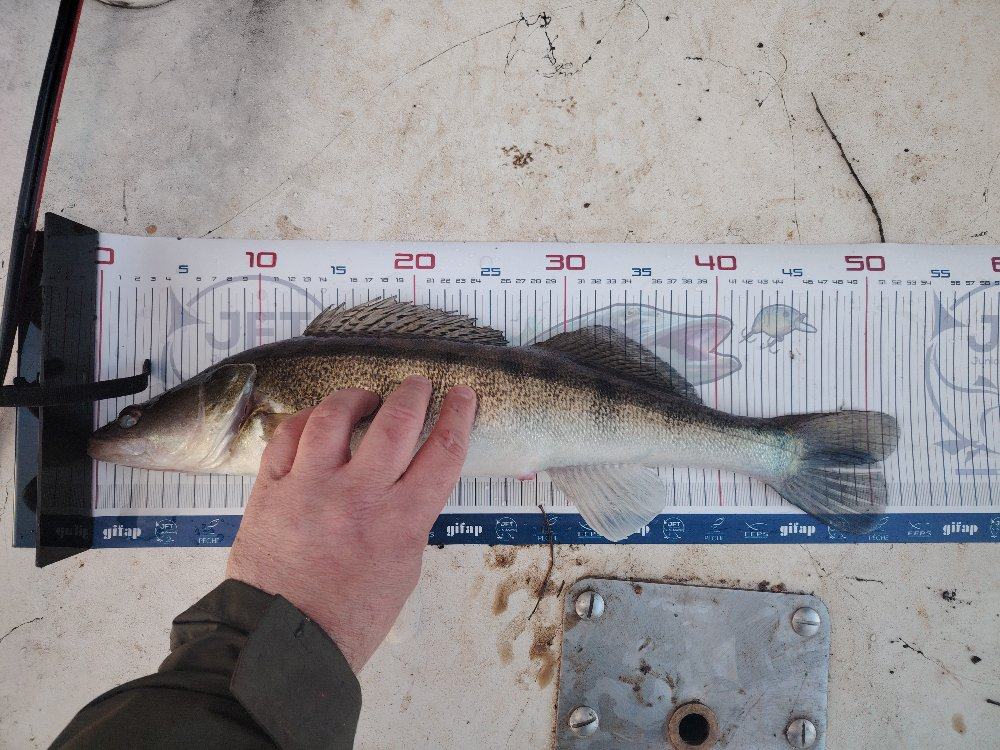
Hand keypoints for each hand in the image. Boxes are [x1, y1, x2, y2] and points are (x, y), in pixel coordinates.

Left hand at [226, 375, 476, 671]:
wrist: (285, 640)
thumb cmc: (350, 616)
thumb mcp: (403, 568)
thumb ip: (409, 517)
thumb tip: (409, 479)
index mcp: (401, 522)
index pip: (442, 452)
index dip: (458, 415)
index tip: (461, 395)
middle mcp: (358, 496)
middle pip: (396, 421)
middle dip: (413, 394)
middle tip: (416, 386)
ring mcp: (310, 487)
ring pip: (336, 415)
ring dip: (357, 397)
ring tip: (365, 398)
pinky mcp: (271, 488)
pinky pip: (289, 434)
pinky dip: (308, 418)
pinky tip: (319, 419)